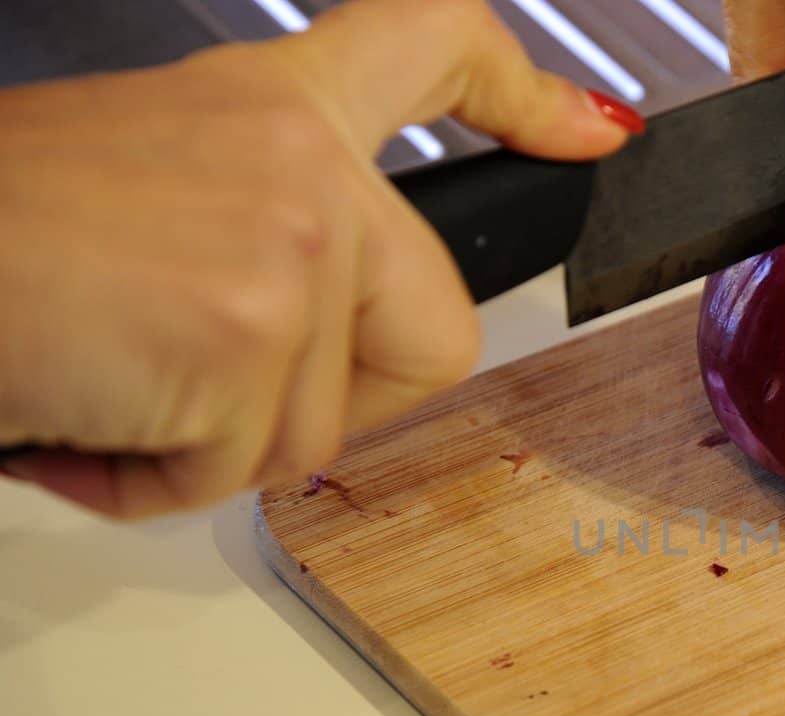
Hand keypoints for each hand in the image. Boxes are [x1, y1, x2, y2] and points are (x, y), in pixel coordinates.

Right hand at [0, 0, 641, 518]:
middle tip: (209, 384)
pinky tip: (80, 412)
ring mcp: (286, 239)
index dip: (523, 93)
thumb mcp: (149, 191)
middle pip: (437, 336)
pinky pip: (239, 474)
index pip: (433, 48)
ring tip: (103, 376)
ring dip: (206, 445)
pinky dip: (147, 480)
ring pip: (326, 427)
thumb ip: (264, 234)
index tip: (587, 131)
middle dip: (336, 401)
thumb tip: (326, 323)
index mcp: (272, 107)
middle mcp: (298, 157)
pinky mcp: (249, 330)